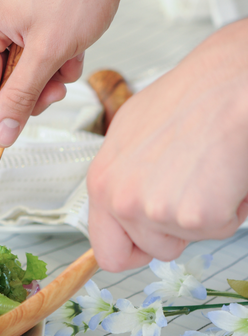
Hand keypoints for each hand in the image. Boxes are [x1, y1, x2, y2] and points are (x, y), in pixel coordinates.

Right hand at [0, 0, 133, 145]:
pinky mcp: (25, 6)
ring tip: (71, 60)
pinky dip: (54, 54)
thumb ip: (20, 98)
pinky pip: (32, 47)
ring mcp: (5, 6)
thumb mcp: (49, 53)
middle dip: (34, 87)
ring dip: (49, 72)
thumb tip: (0, 133)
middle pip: (1, 74)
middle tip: (57, 91)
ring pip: (21, 64)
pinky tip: (73, 46)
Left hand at [87, 18, 247, 271]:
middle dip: (176, 231)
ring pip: (189, 240)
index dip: (133, 251)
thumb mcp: (131, 136)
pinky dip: (232, 207)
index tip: (149, 242)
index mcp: (102, 181)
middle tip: (190, 186)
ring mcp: (156, 210)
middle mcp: (121, 200)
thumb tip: (123, 208)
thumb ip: (122, 178)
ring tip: (208, 169)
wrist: (230, 84)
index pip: (106, 250)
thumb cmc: (188, 100)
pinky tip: (226, 170)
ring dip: (204, 214)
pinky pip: (222, 228)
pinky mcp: (195, 216)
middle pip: (153, 250)